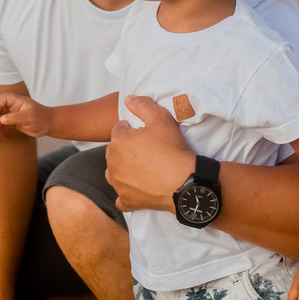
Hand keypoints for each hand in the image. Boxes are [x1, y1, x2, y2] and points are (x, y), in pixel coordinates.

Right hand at [0, 92, 53, 139]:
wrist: (49, 125)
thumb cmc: (42, 118)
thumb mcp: (29, 117)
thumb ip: (15, 117)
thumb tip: (1, 119)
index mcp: (17, 101)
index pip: (2, 100)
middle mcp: (13, 106)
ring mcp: (12, 114)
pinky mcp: (13, 122)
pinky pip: (2, 125)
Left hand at [103, 96, 193, 211]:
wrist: (185, 183)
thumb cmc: (173, 150)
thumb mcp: (161, 118)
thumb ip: (142, 105)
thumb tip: (128, 99)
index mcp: (118, 142)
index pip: (118, 130)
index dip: (131, 130)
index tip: (143, 134)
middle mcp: (113, 163)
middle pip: (114, 151)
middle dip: (125, 149)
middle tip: (145, 150)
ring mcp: (118, 184)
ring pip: (113, 173)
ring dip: (122, 169)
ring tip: (141, 167)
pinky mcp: (126, 200)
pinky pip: (120, 198)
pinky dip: (126, 194)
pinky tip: (136, 190)